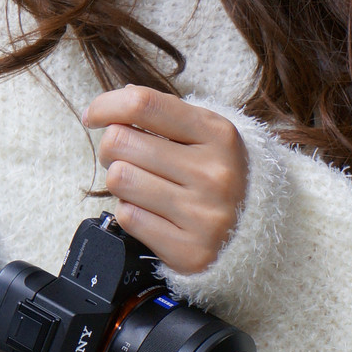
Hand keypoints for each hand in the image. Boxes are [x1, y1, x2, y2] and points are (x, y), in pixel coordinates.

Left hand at [83, 84, 247, 273]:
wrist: (258, 232)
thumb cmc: (217, 174)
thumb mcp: (205, 134)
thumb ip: (164, 114)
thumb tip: (118, 101)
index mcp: (218, 134)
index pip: (143, 105)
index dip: (106, 105)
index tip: (93, 115)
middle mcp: (214, 173)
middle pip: (121, 142)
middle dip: (112, 148)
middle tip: (126, 157)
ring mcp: (204, 214)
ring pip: (119, 179)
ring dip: (121, 182)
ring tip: (142, 185)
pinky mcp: (189, 250)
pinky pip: (128, 217)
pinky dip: (131, 212)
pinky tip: (153, 212)